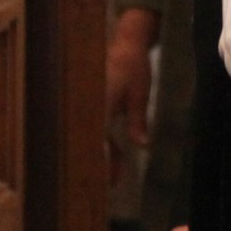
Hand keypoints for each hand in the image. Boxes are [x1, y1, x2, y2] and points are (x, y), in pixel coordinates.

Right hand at [105, 9, 159, 184]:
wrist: (125, 44)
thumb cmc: (134, 67)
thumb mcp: (140, 94)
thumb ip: (138, 121)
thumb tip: (142, 146)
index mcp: (98, 103)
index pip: (97, 138)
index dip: (101, 160)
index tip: (105, 179)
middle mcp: (88, 106)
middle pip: (90, 142)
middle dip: (98, 165)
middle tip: (108, 186)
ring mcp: (87, 106)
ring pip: (91, 138)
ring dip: (101, 157)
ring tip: (112, 179)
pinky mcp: (91, 106)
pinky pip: (94, 130)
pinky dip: (102, 145)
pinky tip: (111, 158)